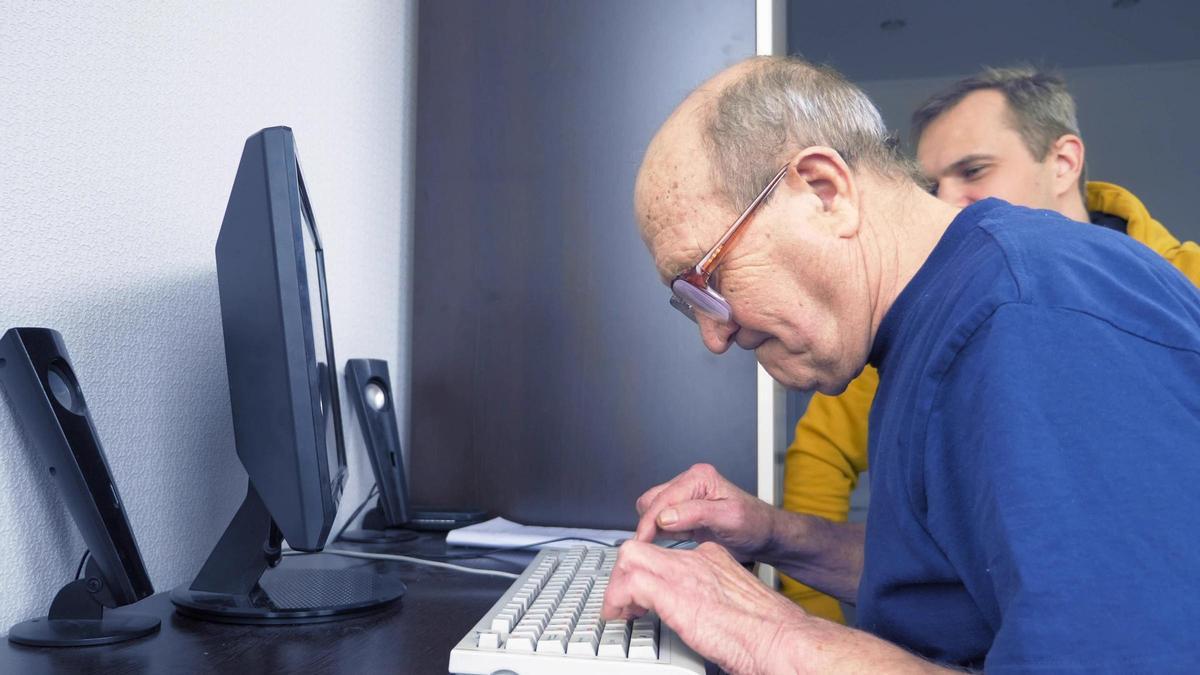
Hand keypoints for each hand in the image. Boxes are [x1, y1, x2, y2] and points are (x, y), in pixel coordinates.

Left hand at [601, 540, 805, 674]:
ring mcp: (684, 573)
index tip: (641, 598)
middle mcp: (697, 560)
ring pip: (630, 556)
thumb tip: (700, 617)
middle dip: (624, 575)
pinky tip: (621, 617)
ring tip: (619, 612)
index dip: (647, 573)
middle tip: (623, 604)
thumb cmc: (769, 632)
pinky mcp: (674, 593)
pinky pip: (629, 583)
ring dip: (616, 585)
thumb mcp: (737, 605)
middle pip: (643, 549)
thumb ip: (714, 600)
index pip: (666, 554)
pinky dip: (616, 599)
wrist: (783, 639)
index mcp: (714, 560)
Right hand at [634, 463, 775, 559]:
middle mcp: (689, 483)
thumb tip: (665, 516)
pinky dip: (659, 533)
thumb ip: (696, 514)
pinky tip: (670, 544)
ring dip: (653, 529)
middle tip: (649, 548)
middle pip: (651, 501)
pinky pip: (660, 521)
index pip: (663, 498)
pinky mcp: (683, 513)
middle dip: (648, 524)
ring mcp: (685, 497)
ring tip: (662, 546)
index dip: (650, 521)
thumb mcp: (729, 518)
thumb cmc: (754, 524)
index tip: (643, 541)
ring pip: (651, 510)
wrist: (764, 535)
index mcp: (699, 477)